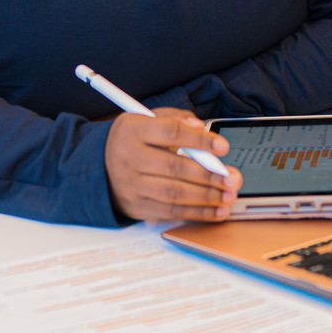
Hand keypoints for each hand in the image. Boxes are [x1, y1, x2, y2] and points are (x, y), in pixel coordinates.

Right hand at [104, 108, 242, 222]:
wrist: (98, 167)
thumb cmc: (131, 141)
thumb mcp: (146, 119)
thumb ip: (175, 119)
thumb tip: (200, 127)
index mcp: (133, 130)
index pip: (171, 133)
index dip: (199, 140)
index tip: (223, 147)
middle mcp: (129, 158)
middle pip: (174, 168)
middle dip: (209, 175)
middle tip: (233, 178)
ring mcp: (132, 185)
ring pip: (174, 194)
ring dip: (207, 197)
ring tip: (229, 195)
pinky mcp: (137, 207)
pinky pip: (171, 212)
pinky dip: (198, 213)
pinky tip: (217, 210)